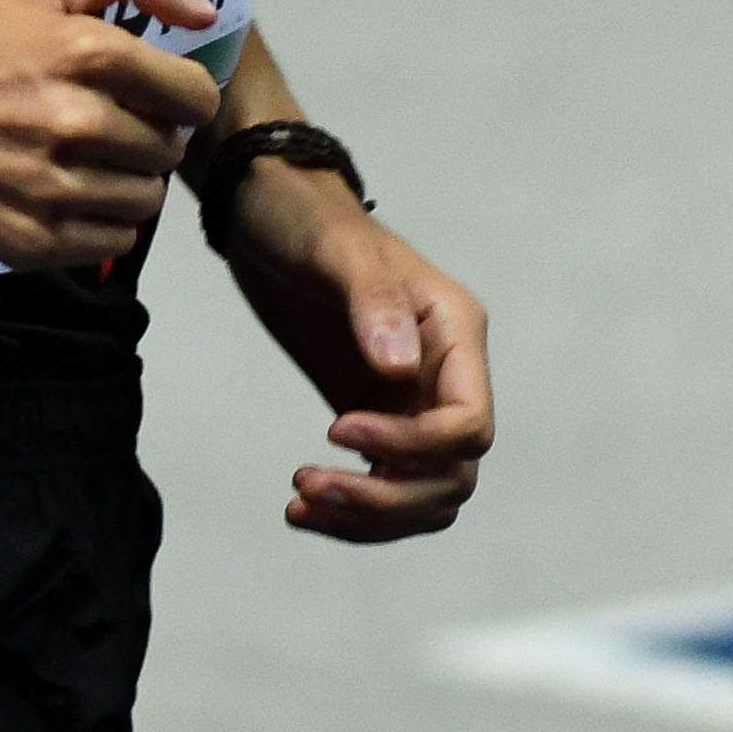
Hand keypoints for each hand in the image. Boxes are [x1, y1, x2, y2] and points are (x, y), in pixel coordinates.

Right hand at [0, 0, 233, 268]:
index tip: (149, 94)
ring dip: (124, 184)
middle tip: (100, 127)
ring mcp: (53, 189)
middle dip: (145, 138)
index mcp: (89, 52)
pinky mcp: (27, 241)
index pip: (194, 95)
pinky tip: (63, 199)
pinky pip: (109, 244)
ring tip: (81, 164)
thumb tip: (206, 10)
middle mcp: (79, 123)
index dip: (178, 95)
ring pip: (144, 202)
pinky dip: (98, 226)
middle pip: (167, 151)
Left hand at [205, 165, 494, 538]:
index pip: (468, 425)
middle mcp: (445, 375)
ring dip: (368, 517)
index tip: (336, 429)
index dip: (410, 446)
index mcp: (455, 333)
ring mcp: (411, 402)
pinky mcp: (373, 418)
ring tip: (299, 501)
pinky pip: (386, 487)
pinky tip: (298, 506)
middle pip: (451, 476)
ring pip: (423, 496)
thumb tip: (399, 371)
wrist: (265, 215)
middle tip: (308, 484)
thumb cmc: (305, 219)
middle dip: (386, 498)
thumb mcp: (337, 250)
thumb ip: (374, 304)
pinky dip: (349, 512)